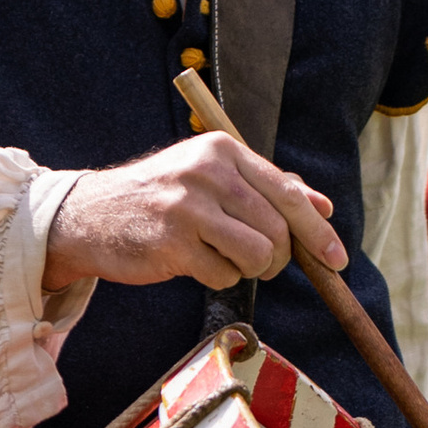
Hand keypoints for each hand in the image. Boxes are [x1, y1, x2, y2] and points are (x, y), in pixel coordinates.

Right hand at [43, 132, 344, 291]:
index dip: (317, 231)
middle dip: (278, 257)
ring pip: (257, 255)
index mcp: (222, 150)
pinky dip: (219, 277)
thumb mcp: (210, 177)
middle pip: (278, 230)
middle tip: (261, 263)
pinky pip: (225, 274)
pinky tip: (194, 263)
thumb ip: (266, 188)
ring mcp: (188, 208)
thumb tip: (323, 208)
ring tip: (224, 259)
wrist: (89, 215)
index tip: (338, 259)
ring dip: (250, 269)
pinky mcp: (172, 243)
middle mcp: (207, 173)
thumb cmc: (159, 197)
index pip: (288, 192)